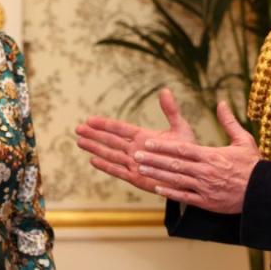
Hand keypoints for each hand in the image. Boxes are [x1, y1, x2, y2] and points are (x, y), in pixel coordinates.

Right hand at [76, 89, 196, 193]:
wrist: (192, 175)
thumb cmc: (188, 152)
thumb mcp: (181, 128)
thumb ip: (171, 111)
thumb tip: (165, 90)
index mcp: (143, 136)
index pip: (119, 128)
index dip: (104, 124)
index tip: (90, 119)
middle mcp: (135, 149)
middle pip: (110, 140)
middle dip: (94, 134)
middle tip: (78, 128)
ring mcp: (134, 164)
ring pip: (110, 155)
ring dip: (95, 148)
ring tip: (80, 142)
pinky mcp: (136, 178)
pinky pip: (118, 171)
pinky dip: (105, 167)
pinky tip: (92, 161)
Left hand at [133, 101, 259, 213]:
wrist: (264, 192)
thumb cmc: (254, 165)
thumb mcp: (244, 140)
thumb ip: (229, 122)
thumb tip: (221, 103)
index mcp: (212, 155)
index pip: (182, 149)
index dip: (163, 146)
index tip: (148, 142)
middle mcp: (205, 171)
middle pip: (174, 164)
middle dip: (154, 159)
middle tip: (136, 155)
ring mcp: (205, 187)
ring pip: (176, 180)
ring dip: (157, 174)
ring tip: (141, 169)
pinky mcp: (207, 202)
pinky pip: (185, 197)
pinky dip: (170, 193)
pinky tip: (157, 188)